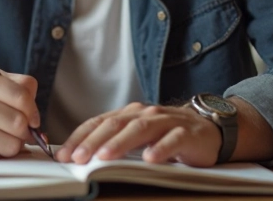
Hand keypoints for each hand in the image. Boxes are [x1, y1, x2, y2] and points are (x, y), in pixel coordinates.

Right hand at [0, 66, 39, 159]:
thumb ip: (13, 88)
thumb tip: (36, 118)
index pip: (23, 93)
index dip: (33, 109)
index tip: (32, 118)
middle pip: (19, 121)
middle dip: (25, 130)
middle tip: (18, 131)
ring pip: (11, 142)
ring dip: (13, 144)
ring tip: (2, 137)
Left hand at [55, 102, 220, 166]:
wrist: (208, 130)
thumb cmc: (167, 135)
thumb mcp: (138, 137)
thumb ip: (115, 142)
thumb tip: (81, 157)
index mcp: (130, 114)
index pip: (100, 122)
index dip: (80, 137)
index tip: (64, 154)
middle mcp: (146, 114)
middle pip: (116, 124)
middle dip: (94, 141)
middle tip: (78, 158)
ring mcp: (167, 122)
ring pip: (140, 129)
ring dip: (120, 143)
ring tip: (105, 156)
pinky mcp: (187, 134)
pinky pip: (173, 140)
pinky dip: (160, 149)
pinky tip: (150, 159)